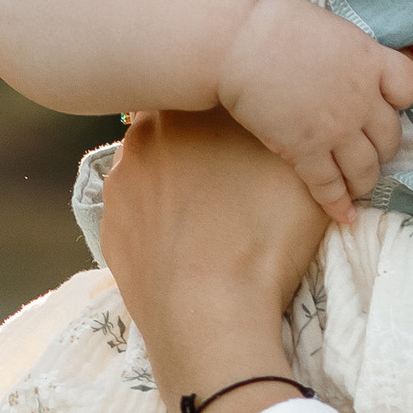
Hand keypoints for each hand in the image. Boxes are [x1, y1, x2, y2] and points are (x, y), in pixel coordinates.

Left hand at [100, 107, 327, 412]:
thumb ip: (295, 140)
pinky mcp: (109, 223)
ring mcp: (121, 180)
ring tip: (218, 223)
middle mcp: (146, 132)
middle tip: (242, 184)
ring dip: (183, 184)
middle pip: (185, 128)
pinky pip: (141, 210)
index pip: (218, 95)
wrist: (208, 318)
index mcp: (195, 111)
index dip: (243, 116)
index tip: (260, 139)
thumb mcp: (302, 177)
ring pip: (159, 170)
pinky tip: (190, 247)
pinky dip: (163, 222)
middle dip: (209, 148)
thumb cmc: (264, 239)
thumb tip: (296, 128)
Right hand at [218, 0, 412, 225]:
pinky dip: (338, 204)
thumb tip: (356, 57)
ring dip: (366, 179)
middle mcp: (361, 99)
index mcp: (369, 60)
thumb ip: (352, 49)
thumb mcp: (331, 26)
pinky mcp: (306, 151)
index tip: (390, 102)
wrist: (236, 40)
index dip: (402, 98)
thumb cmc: (275, 23)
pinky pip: (329, 186)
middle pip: (391, 135)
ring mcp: (336, 129)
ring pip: (366, 168)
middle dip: (383, 146)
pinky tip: (344, 216)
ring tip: (359, 184)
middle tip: (370, 149)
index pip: (411, 88)